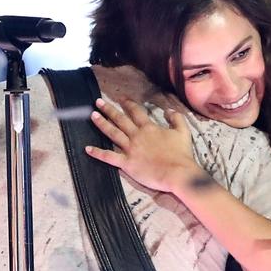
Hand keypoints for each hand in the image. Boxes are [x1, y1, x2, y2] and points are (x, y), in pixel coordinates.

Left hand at [85, 97, 202, 193]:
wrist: (178, 172)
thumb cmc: (181, 153)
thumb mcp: (183, 131)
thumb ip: (176, 119)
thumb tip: (169, 110)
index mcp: (149, 127)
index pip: (136, 112)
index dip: (127, 103)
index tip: (120, 98)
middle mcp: (137, 135)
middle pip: (120, 119)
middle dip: (108, 109)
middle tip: (98, 102)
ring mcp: (130, 149)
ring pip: (113, 133)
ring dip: (102, 124)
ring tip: (92, 116)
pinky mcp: (127, 163)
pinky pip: (109, 157)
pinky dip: (97, 153)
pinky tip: (87, 148)